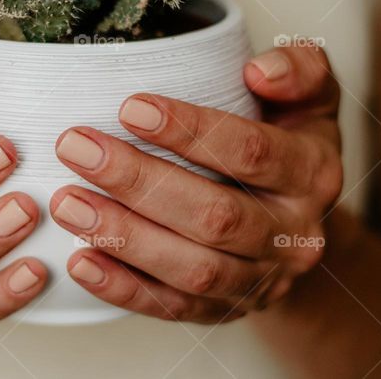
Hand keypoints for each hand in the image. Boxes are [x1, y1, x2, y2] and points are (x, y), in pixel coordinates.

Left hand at [49, 44, 341, 322]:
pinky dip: (124, 288)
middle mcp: (294, 235)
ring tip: (67, 202)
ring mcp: (262, 280)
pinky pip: (174, 308)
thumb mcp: (311, 96)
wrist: (300, 226)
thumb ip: (300, 69)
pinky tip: (80, 260)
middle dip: (138, 181)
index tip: (129, 108)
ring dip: (124, 237)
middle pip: (214, 216)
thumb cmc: (289, 142)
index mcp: (313, 173)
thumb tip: (260, 70)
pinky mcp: (226, 311)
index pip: (250, 153)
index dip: (190, 131)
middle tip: (76, 148)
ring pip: (193, 270)